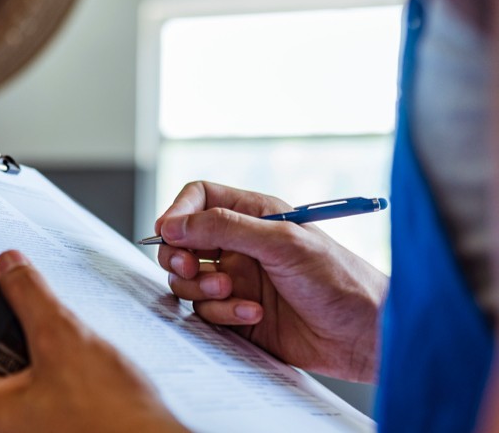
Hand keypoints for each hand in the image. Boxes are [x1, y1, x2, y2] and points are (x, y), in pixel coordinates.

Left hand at [0, 250, 185, 432]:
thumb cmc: (113, 418)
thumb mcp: (63, 339)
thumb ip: (28, 296)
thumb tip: (6, 266)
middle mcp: (0, 431)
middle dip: (15, 333)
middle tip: (37, 313)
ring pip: (22, 378)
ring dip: (41, 354)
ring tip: (66, 340)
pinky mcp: (56, 432)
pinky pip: (45, 396)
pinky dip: (58, 375)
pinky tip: (82, 366)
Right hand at [155, 181, 388, 382]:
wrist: (363, 335)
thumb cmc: (338, 279)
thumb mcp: (281, 242)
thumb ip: (224, 227)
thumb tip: (174, 224)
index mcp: (254, 215)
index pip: (198, 199)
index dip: (178, 213)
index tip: (169, 233)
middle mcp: (241, 245)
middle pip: (182, 241)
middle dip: (179, 256)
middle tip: (191, 268)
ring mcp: (237, 280)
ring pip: (188, 279)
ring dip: (201, 287)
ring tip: (232, 293)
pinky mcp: (237, 314)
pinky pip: (205, 311)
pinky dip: (223, 314)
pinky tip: (254, 316)